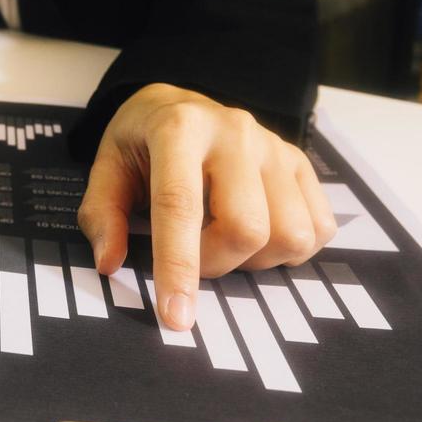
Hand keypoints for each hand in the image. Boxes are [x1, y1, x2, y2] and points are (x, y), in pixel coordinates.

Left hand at [76, 83, 336, 331]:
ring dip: (255, 259)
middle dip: (216, 264)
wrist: (179, 104)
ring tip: (225, 240)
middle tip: (194, 256)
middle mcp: (234, 132)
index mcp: (178, 129)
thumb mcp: (107, 167)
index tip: (175, 316)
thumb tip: (111, 262)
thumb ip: (102, 215)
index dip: (178, 266)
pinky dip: (290, 249)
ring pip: (290, 234)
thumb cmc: (141, 143)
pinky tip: (258, 233)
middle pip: (245, 227)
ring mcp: (274, 146)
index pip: (180, 205)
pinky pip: (319, 228)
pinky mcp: (300, 162)